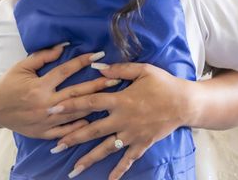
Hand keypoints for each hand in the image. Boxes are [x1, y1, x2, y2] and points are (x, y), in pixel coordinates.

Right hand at [0, 44, 115, 138]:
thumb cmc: (8, 83)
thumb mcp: (23, 66)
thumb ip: (43, 56)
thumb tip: (63, 45)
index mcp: (39, 86)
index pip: (65, 71)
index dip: (83, 61)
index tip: (99, 56)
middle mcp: (44, 104)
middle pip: (76, 94)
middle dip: (97, 85)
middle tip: (115, 79)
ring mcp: (45, 120)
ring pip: (74, 113)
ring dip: (93, 105)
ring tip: (111, 99)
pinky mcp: (43, 133)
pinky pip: (65, 131)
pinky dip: (78, 127)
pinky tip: (92, 120)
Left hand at [50, 63, 194, 179]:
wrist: (185, 102)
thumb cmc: (163, 83)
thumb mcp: (142, 70)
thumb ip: (119, 69)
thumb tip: (98, 67)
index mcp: (121, 99)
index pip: (90, 102)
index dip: (70, 105)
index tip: (53, 109)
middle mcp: (123, 119)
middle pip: (92, 130)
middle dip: (72, 138)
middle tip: (54, 146)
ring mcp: (132, 134)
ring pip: (106, 148)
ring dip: (88, 159)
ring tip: (73, 170)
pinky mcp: (142, 144)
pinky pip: (128, 159)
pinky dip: (118, 171)